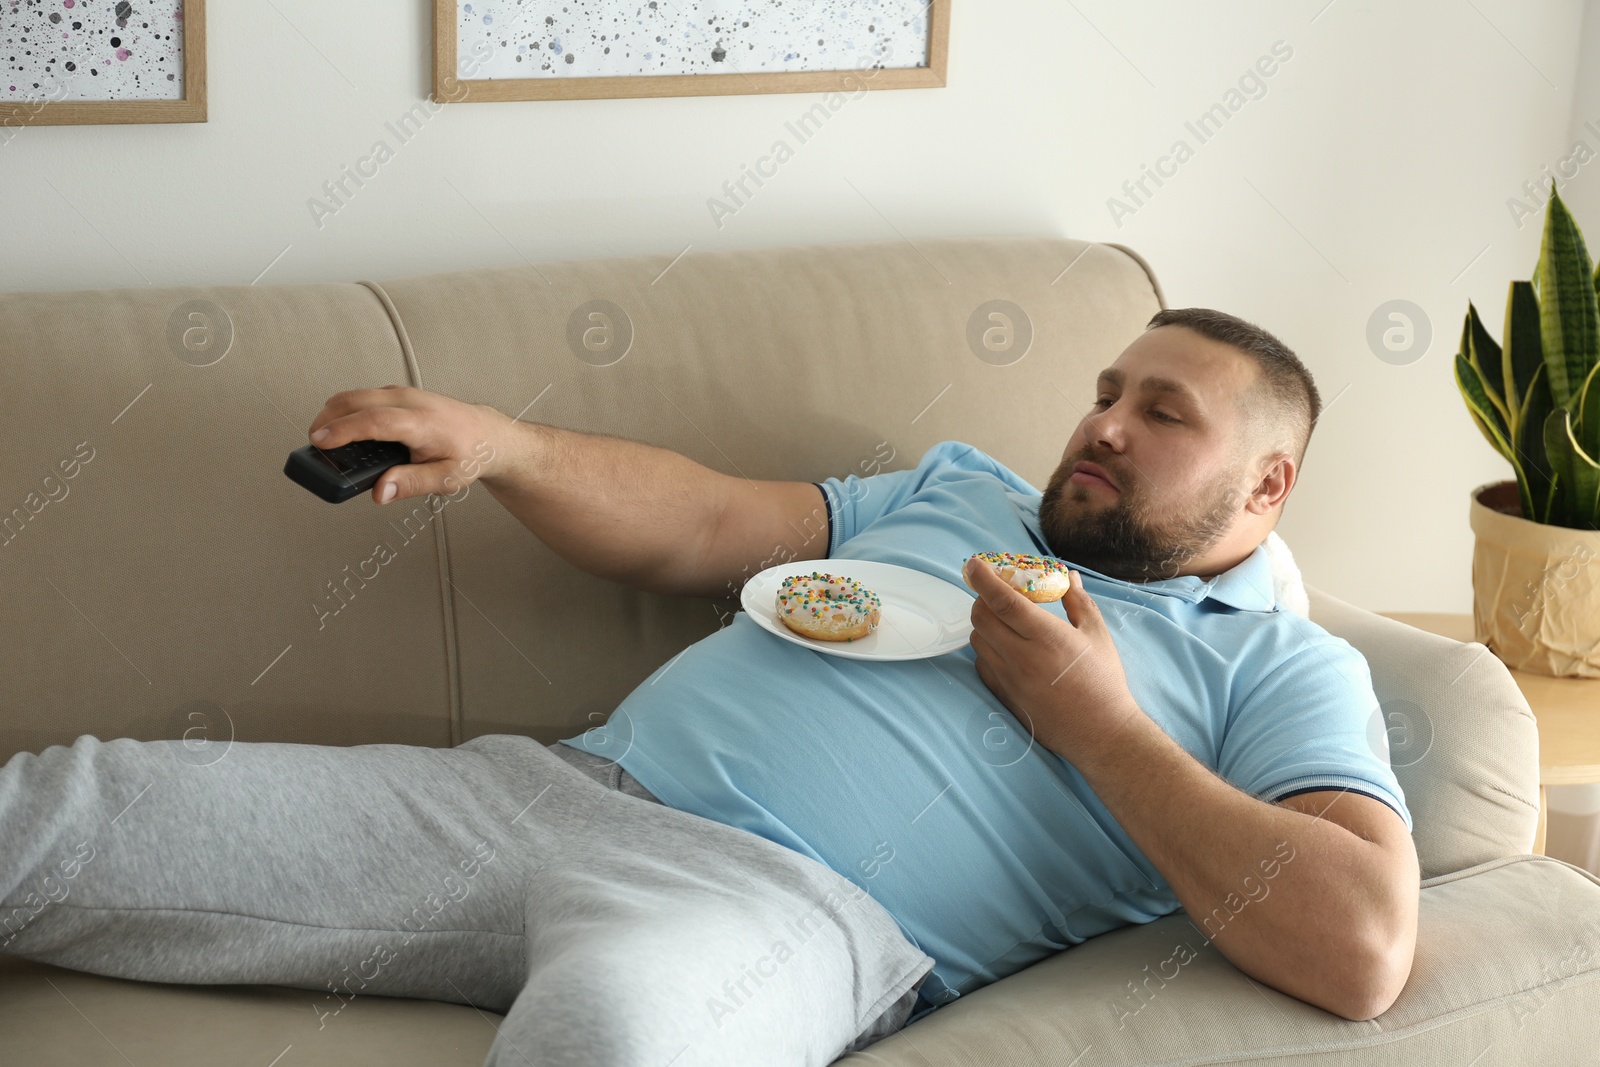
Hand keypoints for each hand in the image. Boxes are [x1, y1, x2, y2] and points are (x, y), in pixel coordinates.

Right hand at [307, 385, 508, 504]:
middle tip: (314, 443)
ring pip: (358, 394)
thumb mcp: (447, 479)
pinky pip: (366, 397)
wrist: (489, 435)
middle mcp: (411, 402)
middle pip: (357, 400)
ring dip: (335, 413)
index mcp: (422, 423)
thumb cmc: (470, 454)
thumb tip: (381, 491)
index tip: (320, 441)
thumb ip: (412, 484)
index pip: (374, 421)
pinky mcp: (400, 395)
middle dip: (328, 419)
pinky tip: (344, 428)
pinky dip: (348, 409)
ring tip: (324, 438)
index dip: (343, 431)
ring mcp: (405, 394)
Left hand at [964, 557, 1144, 761]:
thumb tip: (1069, 576)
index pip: (1002, 601)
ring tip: (1005, 621)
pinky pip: (981, 665)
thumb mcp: (1097, 635)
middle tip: (997, 594)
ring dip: (984, 624)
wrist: (1100, 732)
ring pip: (977, 640)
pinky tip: (1006, 648)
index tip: (974, 564)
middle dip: (982, 599)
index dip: (984, 579)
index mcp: (1046, 637)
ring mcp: (1009, 679)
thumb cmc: (1103, 681)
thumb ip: (1078, 602)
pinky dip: (986, 650)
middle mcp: (1021, 657)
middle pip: (981, 618)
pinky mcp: (1004, 696)